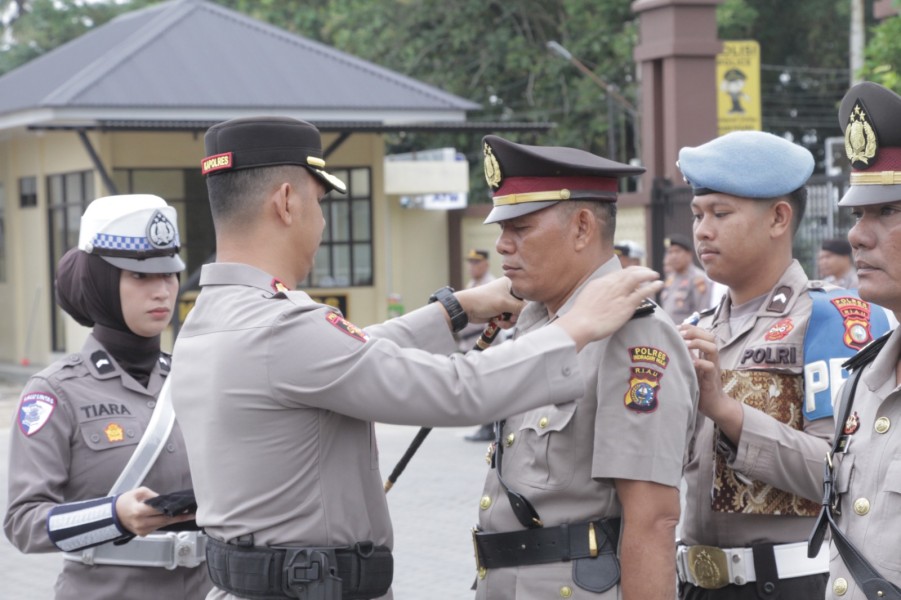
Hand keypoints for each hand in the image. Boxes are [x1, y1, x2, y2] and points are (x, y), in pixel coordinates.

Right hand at [114, 487, 195, 536]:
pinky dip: (165, 522)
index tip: (186, 509)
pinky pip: (157, 527)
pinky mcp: (143, 534)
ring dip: (174, 520)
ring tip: (187, 515)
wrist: (113, 516)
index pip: (161, 511)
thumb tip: (165, 500)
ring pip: (162, 525)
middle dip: (179, 517)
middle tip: (192, 513)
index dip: (174, 511)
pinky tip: (173, 517)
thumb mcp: (138, 492)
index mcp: (139, 511)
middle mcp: (141, 523)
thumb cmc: (125, 502)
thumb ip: (153, 496)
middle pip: (164, 520)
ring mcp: (142, 530)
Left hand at [454, 277, 523, 324]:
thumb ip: (520, 308)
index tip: (520, 311)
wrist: (467, 308)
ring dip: (510, 321)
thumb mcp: (505, 303)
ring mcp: (506, 302)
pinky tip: (498, 323)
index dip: (526, 305)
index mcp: (512, 283)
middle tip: (510, 318)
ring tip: (502, 321)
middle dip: (516, 315)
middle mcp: (510, 292)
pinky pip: (509, 319)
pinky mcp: (501, 311)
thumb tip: (532, 313)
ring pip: (516, 315)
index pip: (527, 294)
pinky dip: (505, 323)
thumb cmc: (484, 300)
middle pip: (522, 307)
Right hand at [553, 266, 662, 350]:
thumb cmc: (580, 316)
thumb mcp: (586, 298)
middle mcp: (611, 284)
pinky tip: (659, 284)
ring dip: (648, 274)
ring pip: (637, 277)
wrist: (581, 324)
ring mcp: (620, 293)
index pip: (618, 274)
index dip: (627, 273)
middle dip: (640, 270)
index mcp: (601, 282)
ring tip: (655, 275)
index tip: (633, 274)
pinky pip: (643, 292)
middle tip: (647, 272)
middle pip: (629, 272)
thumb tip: (602, 294)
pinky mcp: (627, 304)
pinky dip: (652, 286)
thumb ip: (597, 293)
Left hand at [680, 324, 743, 441]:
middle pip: (710, 336)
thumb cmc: (698, 384)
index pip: (702, 332)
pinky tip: (691, 362)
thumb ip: (685, 355)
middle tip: (680, 334)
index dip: (690, 327)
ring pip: (713, 348)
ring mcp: (713, 367)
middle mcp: (711, 357)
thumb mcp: (690, 367)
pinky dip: (701, 363)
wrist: (713, 404)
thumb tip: (669, 343)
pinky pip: (710, 366)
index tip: (676, 328)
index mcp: (706, 353)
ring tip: (685, 344)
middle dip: (694, 331)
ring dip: (698, 343)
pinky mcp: (711, 379)